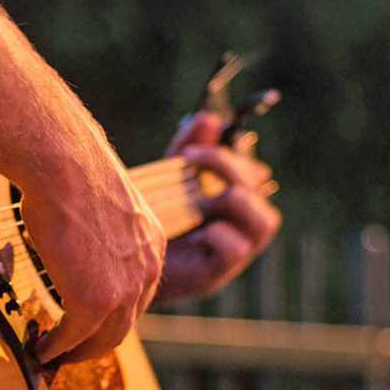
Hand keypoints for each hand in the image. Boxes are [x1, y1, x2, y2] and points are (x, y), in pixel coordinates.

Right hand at [27, 151, 166, 364]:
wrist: (64, 165)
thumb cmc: (71, 171)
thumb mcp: (101, 205)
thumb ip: (100, 231)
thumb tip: (74, 235)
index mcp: (151, 245)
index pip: (137, 293)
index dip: (112, 313)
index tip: (91, 321)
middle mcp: (147, 271)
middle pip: (125, 323)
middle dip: (97, 342)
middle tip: (71, 351)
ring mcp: (125, 290)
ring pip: (105, 338)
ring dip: (77, 353)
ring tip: (55, 356)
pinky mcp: (97, 302)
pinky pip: (75, 336)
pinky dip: (57, 347)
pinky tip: (42, 349)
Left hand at [151, 112, 281, 306]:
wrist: (124, 264)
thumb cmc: (152, 219)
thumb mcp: (168, 176)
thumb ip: (189, 147)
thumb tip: (209, 118)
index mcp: (234, 198)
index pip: (254, 170)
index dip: (230, 155)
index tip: (191, 151)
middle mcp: (243, 223)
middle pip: (260, 186)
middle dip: (226, 166)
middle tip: (189, 161)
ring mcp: (237, 250)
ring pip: (265, 221)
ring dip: (230, 201)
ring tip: (198, 202)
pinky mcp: (220, 272)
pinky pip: (237, 248)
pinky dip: (215, 235)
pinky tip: (191, 233)